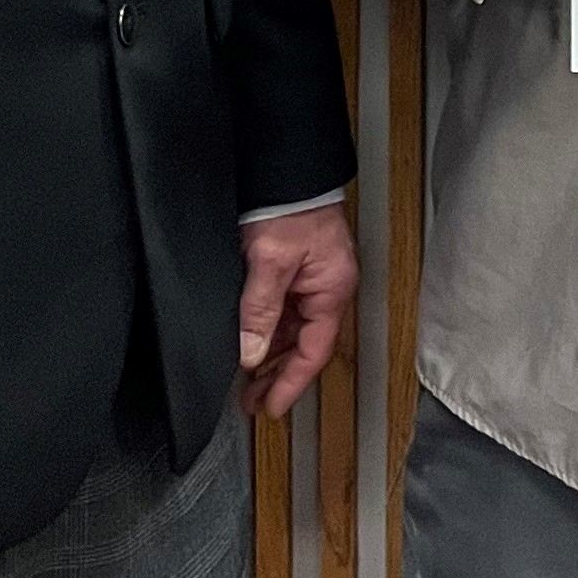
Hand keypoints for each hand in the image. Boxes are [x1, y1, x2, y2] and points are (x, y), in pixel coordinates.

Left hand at [238, 202, 359, 414]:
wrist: (287, 169)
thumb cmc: (290, 206)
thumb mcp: (270, 261)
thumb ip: (259, 310)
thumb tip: (252, 353)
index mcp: (332, 290)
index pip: (313, 352)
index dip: (291, 384)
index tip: (269, 407)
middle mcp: (326, 289)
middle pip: (303, 345)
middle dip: (277, 374)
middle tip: (250, 401)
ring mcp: (311, 280)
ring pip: (292, 330)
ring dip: (270, 354)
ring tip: (245, 380)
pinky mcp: (295, 269)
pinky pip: (283, 311)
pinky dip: (267, 331)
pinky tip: (248, 343)